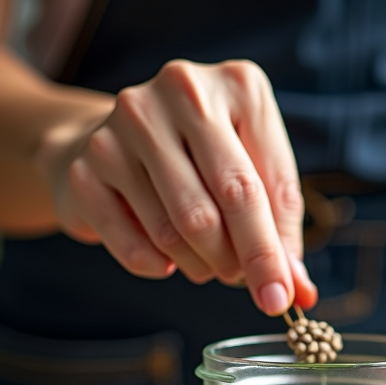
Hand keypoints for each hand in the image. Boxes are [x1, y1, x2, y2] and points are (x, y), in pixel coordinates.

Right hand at [36, 59, 316, 314]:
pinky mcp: (86, 167)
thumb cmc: (197, 163)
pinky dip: (159, 267)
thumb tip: (299, 292)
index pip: (265, 186)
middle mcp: (182, 91)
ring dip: (202, 266)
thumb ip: (278, 232)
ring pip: (181, 230)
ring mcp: (126, 124)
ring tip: (205, 263)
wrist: (98, 140)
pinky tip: (165, 258)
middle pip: (226, 200)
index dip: (275, 252)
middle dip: (243, 260)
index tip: (282, 298)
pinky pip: (136, 247)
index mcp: (237, 86)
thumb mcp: (250, 180)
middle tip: (244, 286)